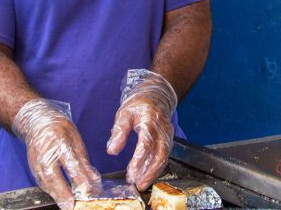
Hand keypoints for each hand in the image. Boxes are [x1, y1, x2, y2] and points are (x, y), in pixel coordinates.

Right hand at [13, 99, 101, 209]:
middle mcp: (45, 152)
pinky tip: (60, 199)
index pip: (70, 163)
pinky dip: (51, 192)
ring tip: (68, 206)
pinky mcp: (32, 168)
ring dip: (56, 195)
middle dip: (62, 193)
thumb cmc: (59, 129)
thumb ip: (83, 160)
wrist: (37, 122)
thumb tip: (93, 180)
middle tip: (71, 206)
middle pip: (53, 176)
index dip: (78, 178)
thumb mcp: (76, 139)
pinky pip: (42, 182)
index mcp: (59, 141)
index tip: (86, 190)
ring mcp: (36, 161)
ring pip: (45, 182)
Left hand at [106, 70, 177, 189]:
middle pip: (160, 154)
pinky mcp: (168, 140)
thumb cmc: (139, 104)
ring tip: (141, 184)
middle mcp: (162, 129)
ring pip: (164, 157)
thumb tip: (112, 151)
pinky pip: (164, 156)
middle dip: (149, 172)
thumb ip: (119, 132)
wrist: (157, 95)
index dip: (139, 160)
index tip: (131, 174)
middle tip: (137, 184)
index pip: (146, 143)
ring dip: (153, 172)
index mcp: (150, 120)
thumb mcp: (124, 113)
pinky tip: (147, 176)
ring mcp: (168, 135)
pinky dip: (156, 168)